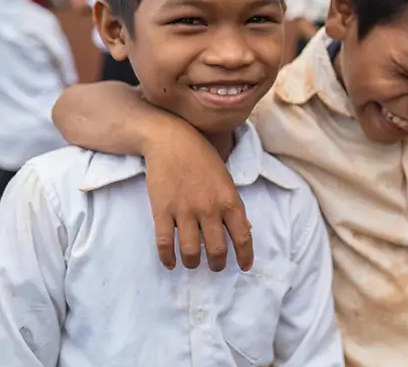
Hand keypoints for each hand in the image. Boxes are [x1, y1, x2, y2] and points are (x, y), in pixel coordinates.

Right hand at [144, 121, 252, 271]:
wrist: (171, 140)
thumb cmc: (202, 156)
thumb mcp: (225, 178)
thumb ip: (232, 204)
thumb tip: (242, 229)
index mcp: (229, 200)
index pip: (242, 237)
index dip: (245, 256)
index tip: (244, 267)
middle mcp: (209, 209)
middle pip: (217, 250)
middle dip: (218, 264)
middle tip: (216, 266)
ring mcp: (185, 211)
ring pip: (191, 252)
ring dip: (193, 263)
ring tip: (193, 263)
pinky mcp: (162, 211)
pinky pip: (165, 243)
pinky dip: (167, 258)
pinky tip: (170, 263)